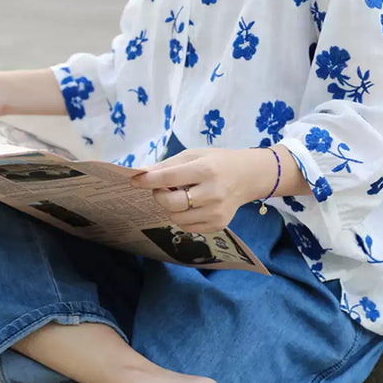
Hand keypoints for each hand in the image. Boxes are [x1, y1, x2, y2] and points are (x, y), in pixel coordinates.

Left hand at [130, 147, 276, 232]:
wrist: (247, 176)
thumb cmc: (216, 162)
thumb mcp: (193, 155)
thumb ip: (168, 165)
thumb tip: (141, 174)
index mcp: (206, 170)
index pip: (170, 178)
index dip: (149, 180)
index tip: (135, 180)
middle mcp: (213, 193)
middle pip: (171, 203)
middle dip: (159, 195)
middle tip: (161, 188)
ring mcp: (216, 212)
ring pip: (176, 218)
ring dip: (170, 207)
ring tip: (179, 195)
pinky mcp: (218, 225)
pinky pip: (187, 226)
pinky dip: (182, 216)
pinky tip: (191, 205)